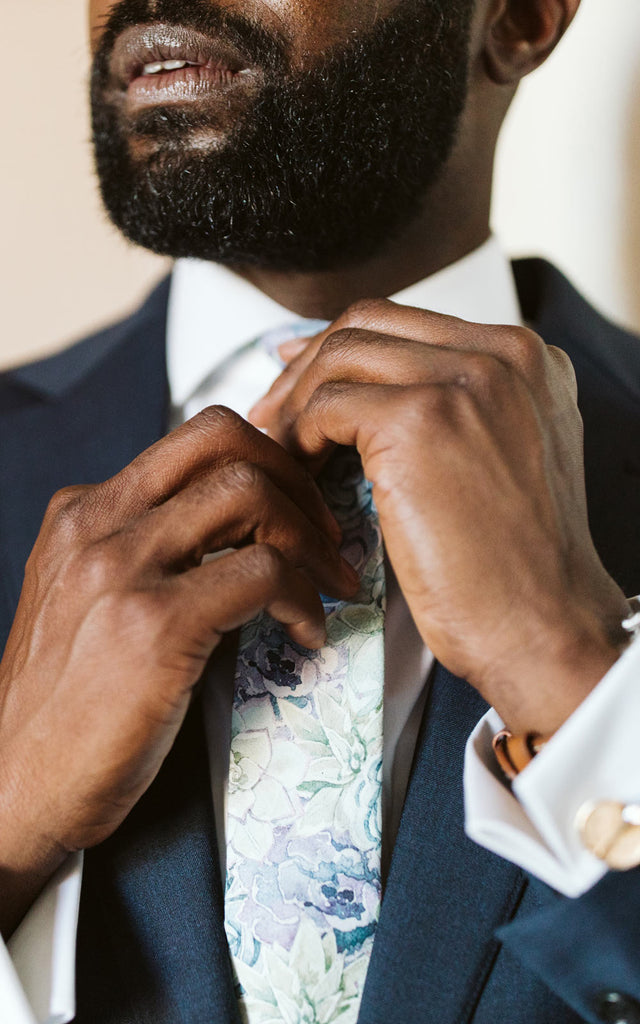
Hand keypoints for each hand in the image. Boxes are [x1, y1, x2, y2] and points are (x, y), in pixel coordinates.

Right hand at [0, 407, 356, 935]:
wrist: (11, 791)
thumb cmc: (61, 708)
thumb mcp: (87, 602)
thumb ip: (144, 552)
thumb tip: (235, 534)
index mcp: (83, 514)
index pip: (195, 439)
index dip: (267, 460)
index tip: (299, 507)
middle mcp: (96, 524)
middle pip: (222, 436)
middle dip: (297, 477)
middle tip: (326, 534)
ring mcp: (121, 569)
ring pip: (249, 491)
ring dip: (311, 537)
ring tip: (326, 586)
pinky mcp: (153, 624)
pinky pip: (263, 571)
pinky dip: (303, 598)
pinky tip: (304, 634)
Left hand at [251, 299, 629, 735]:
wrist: (545, 625)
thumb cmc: (518, 567)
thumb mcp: (501, 457)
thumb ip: (452, 409)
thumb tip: (359, 386)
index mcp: (523, 358)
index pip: (407, 323)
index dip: (340, 348)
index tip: (298, 378)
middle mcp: (501, 353)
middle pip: (369, 324)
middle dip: (306, 367)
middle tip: (272, 416)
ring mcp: (464, 380)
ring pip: (341, 357)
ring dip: (295, 403)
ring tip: (279, 451)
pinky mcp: (421, 420)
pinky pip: (327, 406)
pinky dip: (299, 438)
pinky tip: (298, 475)